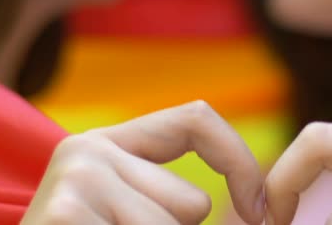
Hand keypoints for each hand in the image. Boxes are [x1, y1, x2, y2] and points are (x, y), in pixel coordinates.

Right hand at [21, 101, 264, 224]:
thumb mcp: (132, 212)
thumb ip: (174, 200)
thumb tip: (260, 210)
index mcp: (109, 144)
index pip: (196, 119)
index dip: (240, 162)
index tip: (262, 210)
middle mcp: (88, 147)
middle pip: (194, 202)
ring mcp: (76, 177)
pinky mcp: (68, 211)